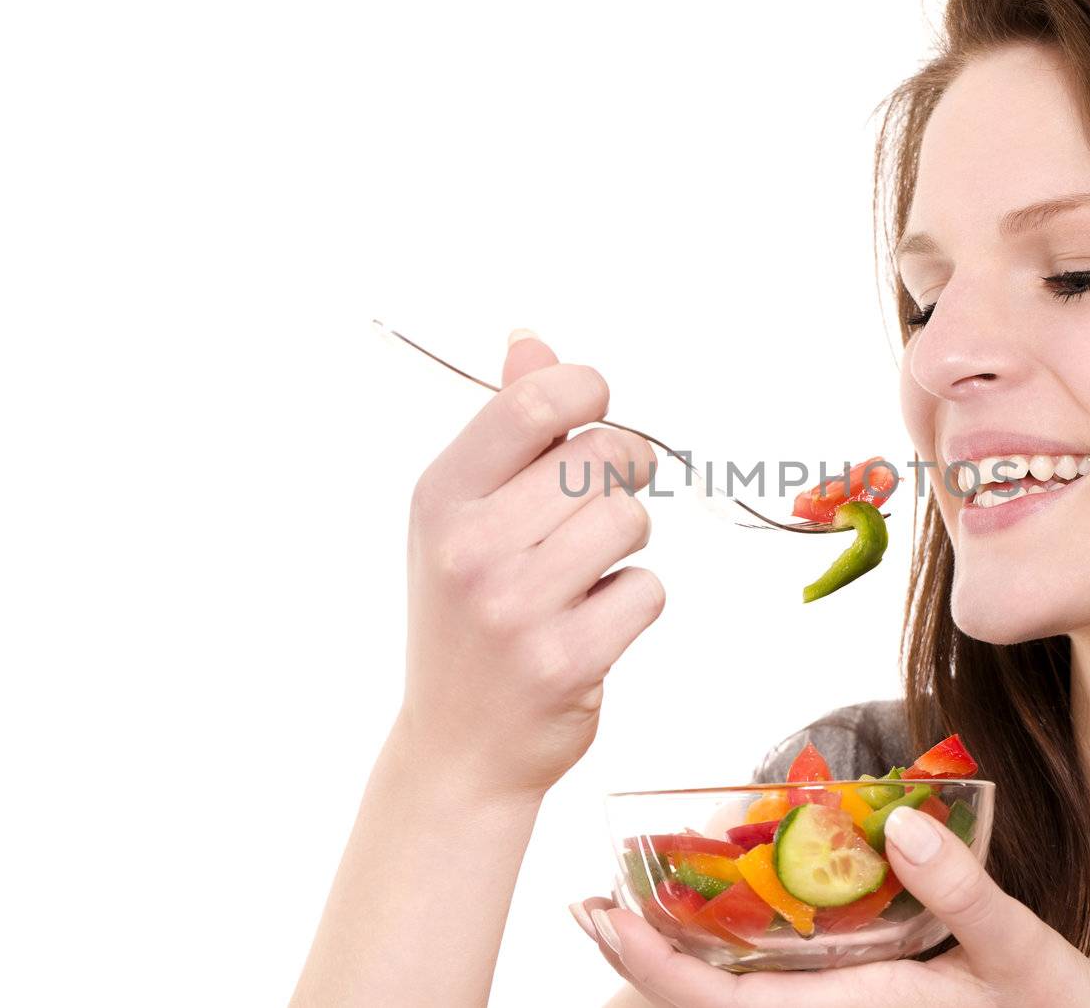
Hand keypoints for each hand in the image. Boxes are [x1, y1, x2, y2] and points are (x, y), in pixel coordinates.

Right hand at [397, 332, 663, 798]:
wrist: (458, 748)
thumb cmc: (467, 617)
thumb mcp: (462, 518)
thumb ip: (506, 426)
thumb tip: (531, 341)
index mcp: (442, 496)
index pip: (535, 402)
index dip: (589, 392)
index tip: (597, 412)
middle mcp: (470, 546)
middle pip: (601, 455)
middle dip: (625, 468)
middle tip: (607, 498)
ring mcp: (515, 607)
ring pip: (630, 520)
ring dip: (627, 543)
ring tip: (586, 574)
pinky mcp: (565, 659)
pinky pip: (647, 589)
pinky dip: (633, 603)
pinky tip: (592, 625)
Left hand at [573, 806, 1089, 1006]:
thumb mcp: (1028, 959)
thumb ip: (965, 896)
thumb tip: (897, 825)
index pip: (728, 1002)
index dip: (659, 964)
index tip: (605, 916)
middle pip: (712, 1004)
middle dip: (642, 959)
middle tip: (588, 902)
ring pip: (739, 999)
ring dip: (677, 958)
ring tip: (629, 903)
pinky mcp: (867, 1005)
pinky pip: (776, 990)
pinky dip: (729, 958)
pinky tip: (719, 923)